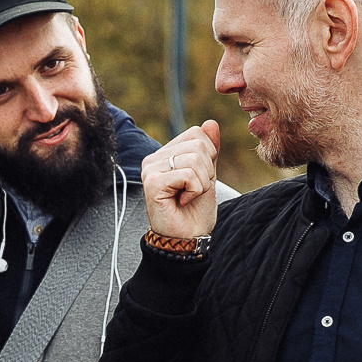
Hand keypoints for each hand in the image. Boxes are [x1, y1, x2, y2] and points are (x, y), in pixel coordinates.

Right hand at [142, 120, 220, 238]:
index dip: (209, 156)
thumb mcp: (207, 175)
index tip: (199, 179)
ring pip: (195, 159)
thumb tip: (211, 123)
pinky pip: (188, 174)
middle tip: (194, 190)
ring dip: (201, 183)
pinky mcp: (153, 183)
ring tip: (188, 196)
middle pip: (198, 144)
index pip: (197, 133)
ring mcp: (150, 170)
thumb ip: (209, 150)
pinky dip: (195, 190)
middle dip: (207, 171)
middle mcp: (154, 159)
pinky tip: (182, 201)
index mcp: (165, 154)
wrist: (187, 239)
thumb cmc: (195, 211)